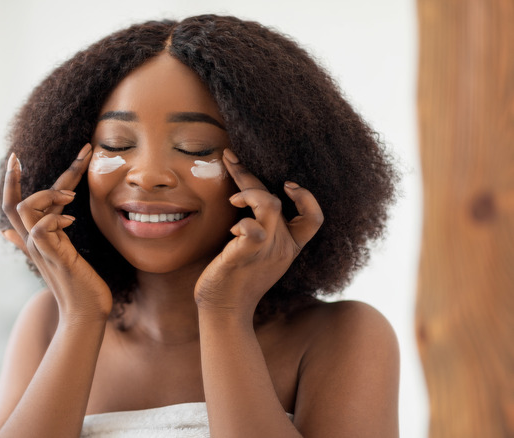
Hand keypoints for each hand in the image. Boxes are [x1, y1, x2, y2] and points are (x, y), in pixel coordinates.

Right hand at [2, 144, 112, 320]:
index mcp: (36, 237)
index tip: (14, 157)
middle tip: (23, 156)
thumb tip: (7, 231)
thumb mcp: (55, 257)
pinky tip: (70, 219)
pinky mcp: (54, 257)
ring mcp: (42, 250)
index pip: (15, 204)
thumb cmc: (76, 286)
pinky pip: (41, 231)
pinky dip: (54, 219)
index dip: (13, 181)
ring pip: (25, 211)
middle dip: (16, 177)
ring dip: (46, 196)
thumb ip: (32, 241)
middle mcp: (34, 242)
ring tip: (71, 197)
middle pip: (12, 204)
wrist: (84, 314)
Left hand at [194, 149, 323, 318]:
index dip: (307, 197)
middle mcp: (282, 247)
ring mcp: (265, 251)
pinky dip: (242, 223)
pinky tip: (232, 230)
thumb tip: (247, 197)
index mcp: (288, 246)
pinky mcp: (245, 256)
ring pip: (271, 207)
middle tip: (230, 157)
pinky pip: (253, 231)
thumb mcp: (256, 250)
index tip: (286, 183)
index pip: (314, 218)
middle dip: (250, 174)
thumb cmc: (236, 278)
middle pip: (280, 201)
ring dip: (249, 194)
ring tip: (232, 199)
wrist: (224, 310)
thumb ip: (259, 226)